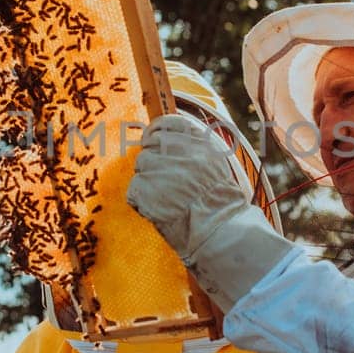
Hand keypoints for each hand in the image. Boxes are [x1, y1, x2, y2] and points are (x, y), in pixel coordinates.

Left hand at [128, 113, 294, 310]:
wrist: (218, 229)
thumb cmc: (219, 202)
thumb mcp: (215, 165)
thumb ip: (193, 149)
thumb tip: (166, 139)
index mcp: (196, 141)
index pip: (167, 123)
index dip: (157, 131)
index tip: (152, 139)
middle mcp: (177, 149)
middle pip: (151, 145)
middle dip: (153, 161)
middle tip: (162, 180)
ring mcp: (159, 168)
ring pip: (141, 167)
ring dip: (148, 182)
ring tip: (167, 199)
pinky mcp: (144, 188)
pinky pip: (134, 190)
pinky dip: (141, 201)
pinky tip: (159, 210)